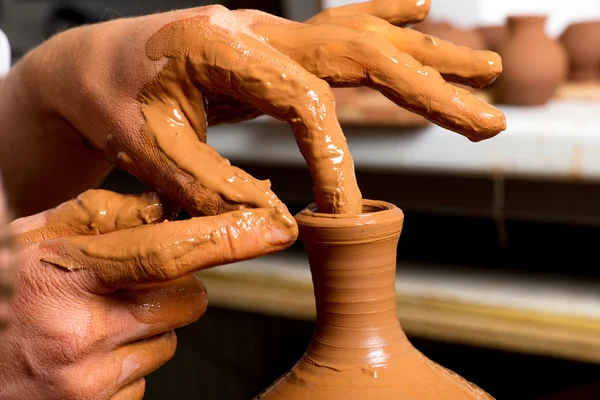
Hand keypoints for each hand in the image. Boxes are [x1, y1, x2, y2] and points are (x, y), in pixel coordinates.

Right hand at [0, 189, 295, 398]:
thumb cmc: (0, 289)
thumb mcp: (38, 236)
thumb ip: (108, 216)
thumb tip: (174, 209)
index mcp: (64, 273)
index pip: (167, 252)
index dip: (227, 239)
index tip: (273, 231)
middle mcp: (78, 331)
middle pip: (188, 301)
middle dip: (172, 289)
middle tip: (125, 285)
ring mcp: (86, 382)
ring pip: (170, 340)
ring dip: (145, 328)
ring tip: (92, 322)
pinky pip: (146, 380)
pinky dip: (126, 365)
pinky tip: (84, 356)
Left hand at [18, 0, 503, 215]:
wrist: (89, 64)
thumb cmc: (108, 98)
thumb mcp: (143, 147)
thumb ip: (207, 185)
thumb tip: (276, 221)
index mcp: (222, 46)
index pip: (304, 100)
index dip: (334, 156)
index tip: (344, 209)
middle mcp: (258, 28)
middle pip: (361, 53)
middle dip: (427, 89)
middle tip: (487, 120)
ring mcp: (271, 31)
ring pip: (364, 37)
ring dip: (428, 56)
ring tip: (488, 69)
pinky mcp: (275, 45)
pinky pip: (342, 26)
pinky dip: (387, 19)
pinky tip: (422, 11)